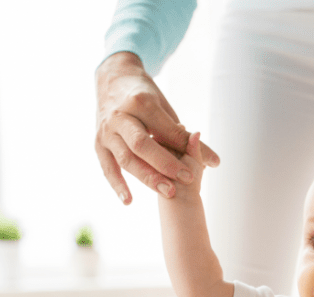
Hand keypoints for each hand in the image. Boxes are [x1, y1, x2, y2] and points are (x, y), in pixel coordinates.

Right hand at [94, 52, 219, 204]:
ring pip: (126, 158)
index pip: (165, 130)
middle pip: (142, 145)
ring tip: (168, 193)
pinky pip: (107, 167)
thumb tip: (215, 162)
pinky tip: (128, 201)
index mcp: (141, 103)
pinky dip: (117, 185)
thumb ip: (185, 137)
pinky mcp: (98, 143)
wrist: (112, 79)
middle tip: (186, 181)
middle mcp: (120, 116)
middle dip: (165, 165)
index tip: (200, 169)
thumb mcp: (165, 109)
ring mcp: (107, 131)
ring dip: (147, 177)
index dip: (183, 149)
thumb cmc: (144, 96)